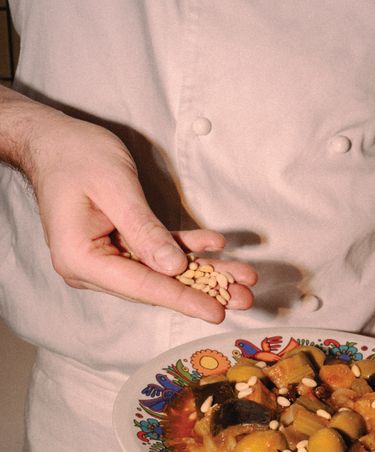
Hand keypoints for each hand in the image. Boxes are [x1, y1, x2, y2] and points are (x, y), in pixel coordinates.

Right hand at [22, 113, 256, 322]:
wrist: (53, 141)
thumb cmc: (76, 157)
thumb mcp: (115, 188)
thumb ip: (144, 230)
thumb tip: (173, 268)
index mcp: (82, 259)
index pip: (141, 285)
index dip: (182, 298)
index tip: (216, 311)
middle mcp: (92, 267)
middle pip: (155, 284)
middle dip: (204, 289)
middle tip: (245, 297)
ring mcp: (105, 258)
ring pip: (162, 271)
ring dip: (204, 271)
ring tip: (243, 277)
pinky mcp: (118, 245)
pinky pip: (157, 251)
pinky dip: (186, 248)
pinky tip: (215, 244)